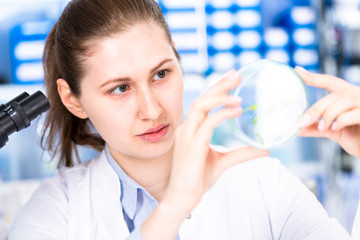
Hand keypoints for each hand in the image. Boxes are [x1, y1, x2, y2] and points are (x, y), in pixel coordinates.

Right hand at [165, 70, 269, 212]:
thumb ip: (242, 153)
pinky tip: (237, 110)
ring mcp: (187, 134)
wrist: (182, 198)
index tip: (233, 79)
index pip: (204, 102)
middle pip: (202, 98)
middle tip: (236, 74)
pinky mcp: (192, 143)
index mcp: (192, 129)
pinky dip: (223, 113)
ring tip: (239, 94)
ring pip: (201, 105)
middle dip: (220, 84)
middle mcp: (187, 127)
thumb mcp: (223, 162)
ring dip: (220, 96)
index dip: (218, 89)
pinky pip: (208, 122)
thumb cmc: (198, 180)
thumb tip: (265, 149)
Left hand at [296, 66, 359, 157]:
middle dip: (316, 108)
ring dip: (328, 115)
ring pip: (342, 101)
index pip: (329, 81)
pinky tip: (335, 128)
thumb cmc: (356, 137)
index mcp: (347, 95)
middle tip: (302, 122)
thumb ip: (315, 128)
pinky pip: (353, 114)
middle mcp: (356, 95)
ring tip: (322, 127)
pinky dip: (341, 121)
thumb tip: (296, 129)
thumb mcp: (331, 131)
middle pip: (333, 95)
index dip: (313, 77)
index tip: (297, 71)